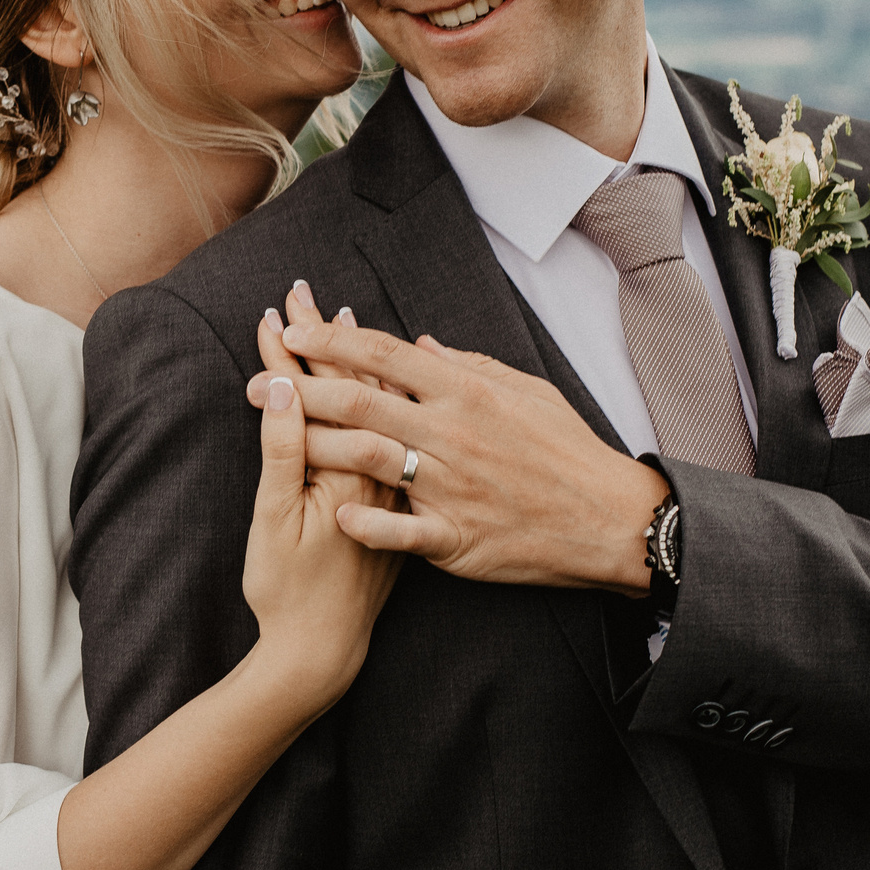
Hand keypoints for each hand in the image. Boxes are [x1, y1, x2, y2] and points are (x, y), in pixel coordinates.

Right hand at [237, 284, 401, 710]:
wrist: (326, 649)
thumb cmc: (287, 592)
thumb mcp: (273, 521)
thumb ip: (281, 450)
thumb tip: (277, 389)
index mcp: (347, 466)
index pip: (323, 387)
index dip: (296, 347)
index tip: (276, 308)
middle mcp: (377, 469)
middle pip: (356, 387)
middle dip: (325, 341)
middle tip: (304, 298)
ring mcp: (390, 486)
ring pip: (383, 409)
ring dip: (357, 364)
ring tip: (343, 325)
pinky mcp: (395, 505)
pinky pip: (395, 439)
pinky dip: (383, 407)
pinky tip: (382, 389)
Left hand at [247, 319, 667, 594]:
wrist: (611, 520)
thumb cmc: (567, 451)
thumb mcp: (525, 391)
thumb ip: (468, 367)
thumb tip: (419, 347)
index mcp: (468, 392)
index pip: (385, 355)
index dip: (332, 342)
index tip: (293, 332)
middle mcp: (454, 434)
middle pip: (362, 403)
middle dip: (303, 391)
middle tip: (258, 386)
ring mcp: (454, 487)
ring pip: (369, 460)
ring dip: (317, 449)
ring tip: (276, 442)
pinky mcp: (458, 537)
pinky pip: (402, 531)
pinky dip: (366, 523)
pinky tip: (334, 515)